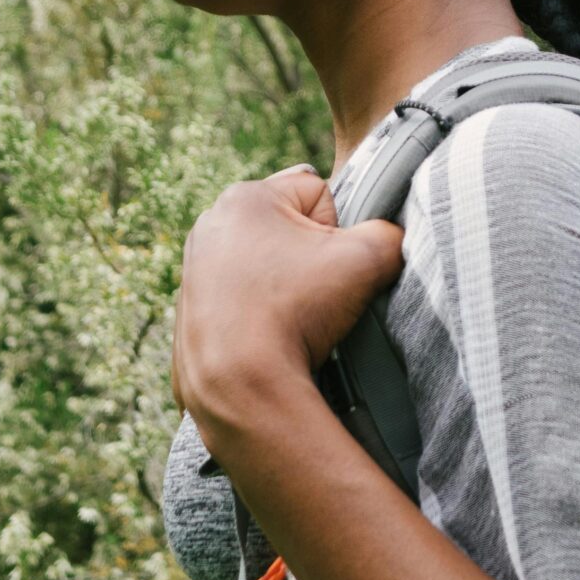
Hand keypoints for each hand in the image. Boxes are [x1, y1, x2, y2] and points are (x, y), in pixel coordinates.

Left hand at [171, 166, 403, 449]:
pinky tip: (265, 332)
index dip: (337, 231)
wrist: (241, 386)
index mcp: (246, 197)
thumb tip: (390, 237)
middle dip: (308, 255)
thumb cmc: (296, 312)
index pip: (318, 193)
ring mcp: (194, 266)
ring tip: (289, 315)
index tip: (328, 267)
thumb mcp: (368, 259)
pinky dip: (256, 309)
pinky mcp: (189, 306)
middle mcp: (211, 223)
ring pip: (264, 261)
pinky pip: (239, 295)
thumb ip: (389, 232)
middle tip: (312, 293)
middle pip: (288, 227)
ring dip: (282, 282)